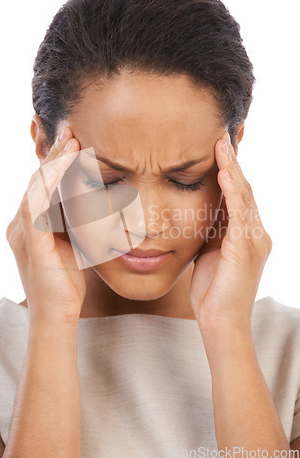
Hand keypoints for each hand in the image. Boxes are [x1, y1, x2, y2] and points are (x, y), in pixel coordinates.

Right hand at [6, 127, 85, 326]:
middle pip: (36, 180)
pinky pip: (36, 204)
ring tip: (71, 141)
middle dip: (54, 154)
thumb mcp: (72, 243)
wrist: (57, 315)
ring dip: (54, 162)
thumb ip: (74, 222)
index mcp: (30, 223)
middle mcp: (21, 223)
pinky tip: (62, 166)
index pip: (41, 184)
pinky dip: (48, 183)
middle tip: (71, 131)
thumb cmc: (67, 282)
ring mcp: (22, 232)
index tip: (74, 141)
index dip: (56, 162)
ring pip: (35, 186)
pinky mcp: (29, 241)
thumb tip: (91, 202)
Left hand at [189, 131, 272, 331]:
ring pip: (244, 195)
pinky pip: (239, 214)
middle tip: (223, 134)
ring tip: (222, 143)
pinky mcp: (246, 250)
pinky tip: (223, 173)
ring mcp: (254, 241)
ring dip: (231, 168)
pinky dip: (232, 191)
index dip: (230, 170)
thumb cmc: (213, 291)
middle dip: (233, 161)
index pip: (239, 194)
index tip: (219, 147)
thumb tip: (201, 212)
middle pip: (245, 189)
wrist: (220, 323)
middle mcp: (256, 233)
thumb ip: (212, 231)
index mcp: (247, 234)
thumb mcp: (210, 253)